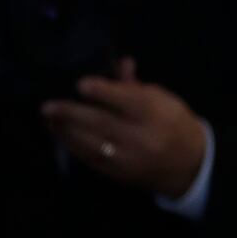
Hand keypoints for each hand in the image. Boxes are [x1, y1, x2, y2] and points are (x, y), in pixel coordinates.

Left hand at [43, 60, 209, 197]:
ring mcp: (128, 159)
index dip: (102, 92)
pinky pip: (90, 159)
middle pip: (101, 123)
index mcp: (154, 114)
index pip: (126, 101)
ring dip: (65, 131)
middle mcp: (140, 138)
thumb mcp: (162, 99)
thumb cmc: (174, 123)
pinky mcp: (118, 174)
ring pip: (91, 144)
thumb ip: (135, 86)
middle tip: (46, 106)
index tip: (80, 84)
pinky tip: (61, 135)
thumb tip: (120, 64)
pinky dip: (73, 146)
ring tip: (48, 118)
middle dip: (71, 114)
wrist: (189, 165)